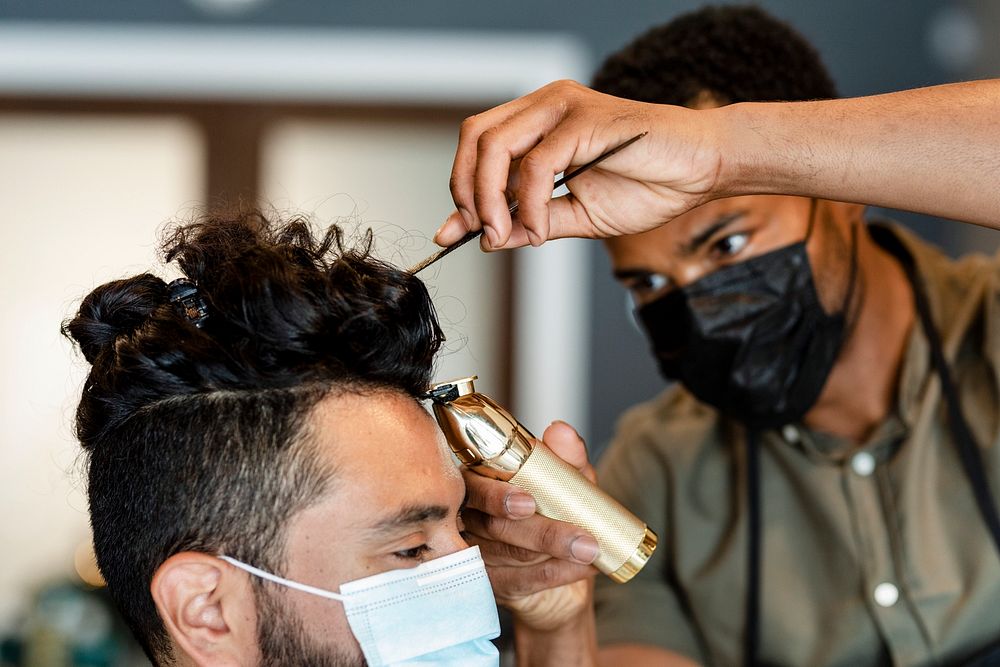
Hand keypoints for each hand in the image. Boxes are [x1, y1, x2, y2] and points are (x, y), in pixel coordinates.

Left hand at [439, 79, 723, 249]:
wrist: (699, 171)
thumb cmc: (646, 185)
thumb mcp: (575, 215)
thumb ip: (529, 222)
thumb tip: (485, 239)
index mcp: (538, 121)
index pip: (478, 144)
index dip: (459, 187)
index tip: (452, 232)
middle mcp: (545, 105)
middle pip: (476, 138)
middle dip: (467, 191)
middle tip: (480, 233)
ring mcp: (564, 107)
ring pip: (497, 147)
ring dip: (490, 200)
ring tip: (503, 235)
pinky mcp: (586, 121)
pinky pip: (537, 164)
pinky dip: (530, 204)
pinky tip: (540, 231)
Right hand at [462, 420, 598, 630]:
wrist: (559, 561)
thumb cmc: (554, 508)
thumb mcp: (565, 479)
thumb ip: (563, 456)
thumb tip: (561, 432)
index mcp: (477, 481)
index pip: (475, 488)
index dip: (498, 497)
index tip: (529, 502)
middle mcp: (468, 517)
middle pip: (495, 526)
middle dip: (543, 533)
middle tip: (582, 539)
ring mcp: (475, 553)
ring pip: (510, 554)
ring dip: (555, 554)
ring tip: (591, 551)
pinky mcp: (489, 582)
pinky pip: (520, 581)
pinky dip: (555, 574)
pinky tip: (582, 569)